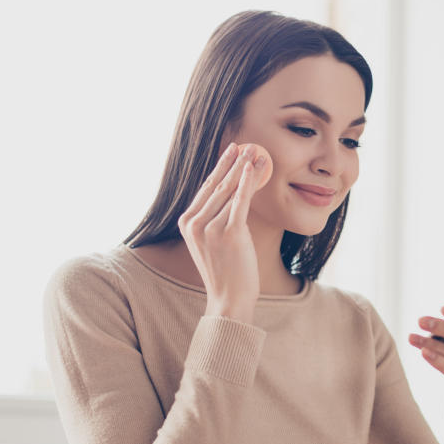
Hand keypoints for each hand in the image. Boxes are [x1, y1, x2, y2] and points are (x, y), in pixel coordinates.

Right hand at [178, 142, 272, 322]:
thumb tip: (234, 192)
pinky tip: (253, 167)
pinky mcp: (228, 233)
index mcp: (187, 223)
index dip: (220, 167)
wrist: (229, 298)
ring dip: (244, 169)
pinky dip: (247, 182)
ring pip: (230, 191)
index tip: (231, 152)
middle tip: (245, 145)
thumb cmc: (227, 271)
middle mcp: (194, 223)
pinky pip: (240, 201)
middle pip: (217, 185)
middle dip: (232, 162)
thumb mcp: (214, 241)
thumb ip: (217, 217)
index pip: (206, 188)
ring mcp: (210, 228)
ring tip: (256, 152)